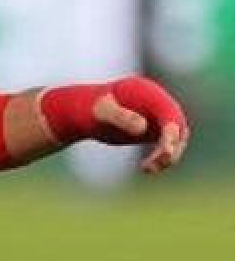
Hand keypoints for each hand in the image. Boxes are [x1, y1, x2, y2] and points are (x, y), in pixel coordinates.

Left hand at [40, 77, 189, 174]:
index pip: (168, 113)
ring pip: (176, 138)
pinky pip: (167, 144)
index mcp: (146, 92)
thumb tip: (143, 127)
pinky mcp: (155, 128)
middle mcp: (158, 101)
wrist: (83, 112)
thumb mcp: (101, 112)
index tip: (166, 152)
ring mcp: (158, 115)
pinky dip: (161, 157)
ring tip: (147, 169)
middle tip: (151, 166)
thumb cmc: (90, 109)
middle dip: (170, 148)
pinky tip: (146, 168)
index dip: (171, 132)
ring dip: (167, 156)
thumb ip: (120, 117)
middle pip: (177, 127)